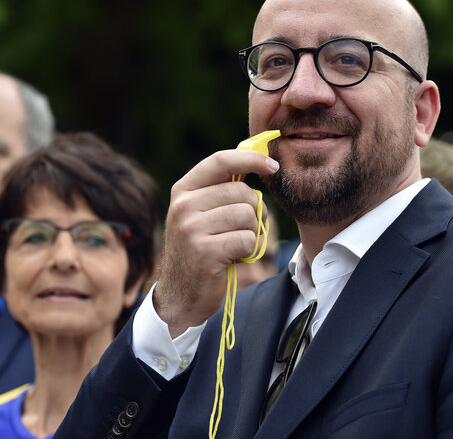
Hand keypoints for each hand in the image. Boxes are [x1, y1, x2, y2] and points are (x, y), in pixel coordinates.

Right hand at [153, 149, 278, 336]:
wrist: (180, 294)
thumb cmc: (199, 249)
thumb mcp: (200, 212)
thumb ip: (221, 187)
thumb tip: (258, 157)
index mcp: (183, 190)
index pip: (221, 161)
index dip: (251, 159)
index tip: (272, 166)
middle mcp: (183, 206)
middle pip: (242, 192)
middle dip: (254, 211)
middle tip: (243, 229)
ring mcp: (191, 229)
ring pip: (247, 215)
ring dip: (251, 232)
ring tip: (234, 244)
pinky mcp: (205, 252)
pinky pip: (247, 240)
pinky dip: (248, 250)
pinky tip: (233, 257)